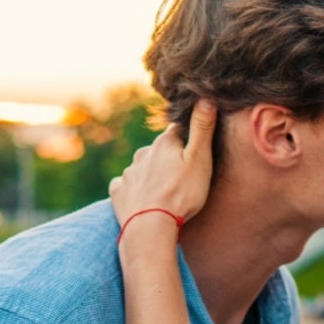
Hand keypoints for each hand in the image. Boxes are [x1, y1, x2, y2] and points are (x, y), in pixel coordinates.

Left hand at [109, 100, 215, 225]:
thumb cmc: (182, 194)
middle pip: (159, 150)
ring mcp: (129, 172)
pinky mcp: (118, 190)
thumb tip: (205, 97)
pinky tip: (143, 200)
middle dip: (169, 158)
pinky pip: (127, 184)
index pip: (177, 131)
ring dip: (153, 174)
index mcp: (164, 143)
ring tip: (165, 192)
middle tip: (184, 176)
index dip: (188, 139)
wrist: (150, 226)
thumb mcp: (199, 159)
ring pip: (143, 167)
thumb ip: (202, 128)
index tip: (196, 150)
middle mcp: (143, 153)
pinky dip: (135, 189)